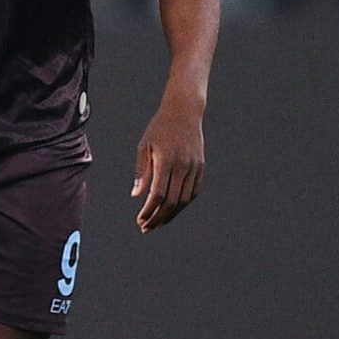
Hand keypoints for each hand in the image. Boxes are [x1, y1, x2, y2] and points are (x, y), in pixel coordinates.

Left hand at [131, 98, 204, 233]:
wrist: (184, 111)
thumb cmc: (160, 127)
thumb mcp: (144, 146)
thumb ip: (142, 172)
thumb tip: (137, 196)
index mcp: (166, 160)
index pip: (158, 194)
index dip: (149, 211)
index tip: (140, 220)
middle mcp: (182, 165)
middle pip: (172, 202)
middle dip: (159, 218)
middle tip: (147, 228)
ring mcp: (194, 167)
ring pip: (184, 200)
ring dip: (171, 214)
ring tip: (158, 222)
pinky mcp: (201, 167)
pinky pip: (193, 192)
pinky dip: (183, 204)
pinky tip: (172, 209)